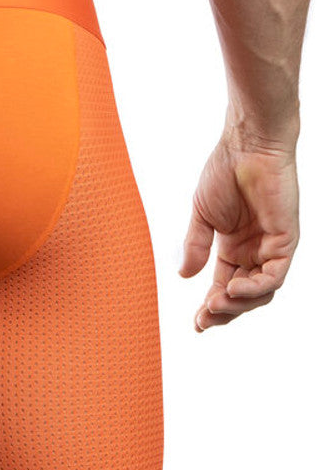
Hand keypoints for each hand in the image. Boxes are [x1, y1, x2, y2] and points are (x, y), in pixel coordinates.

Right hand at [179, 129, 298, 331]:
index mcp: (233, 247)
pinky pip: (274, 275)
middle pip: (244, 296)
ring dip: (239, 303)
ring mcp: (271, 247)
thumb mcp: (202, 215)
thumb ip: (195, 245)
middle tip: (204, 319)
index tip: (195, 323)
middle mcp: (254, 251)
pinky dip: (255, 287)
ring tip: (215, 303)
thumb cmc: (224, 171)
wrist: (246, 146)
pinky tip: (233, 289)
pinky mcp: (286, 241)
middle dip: (224, 312)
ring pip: (261, 292)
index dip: (211, 307)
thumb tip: (184, 276)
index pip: (224, 286)